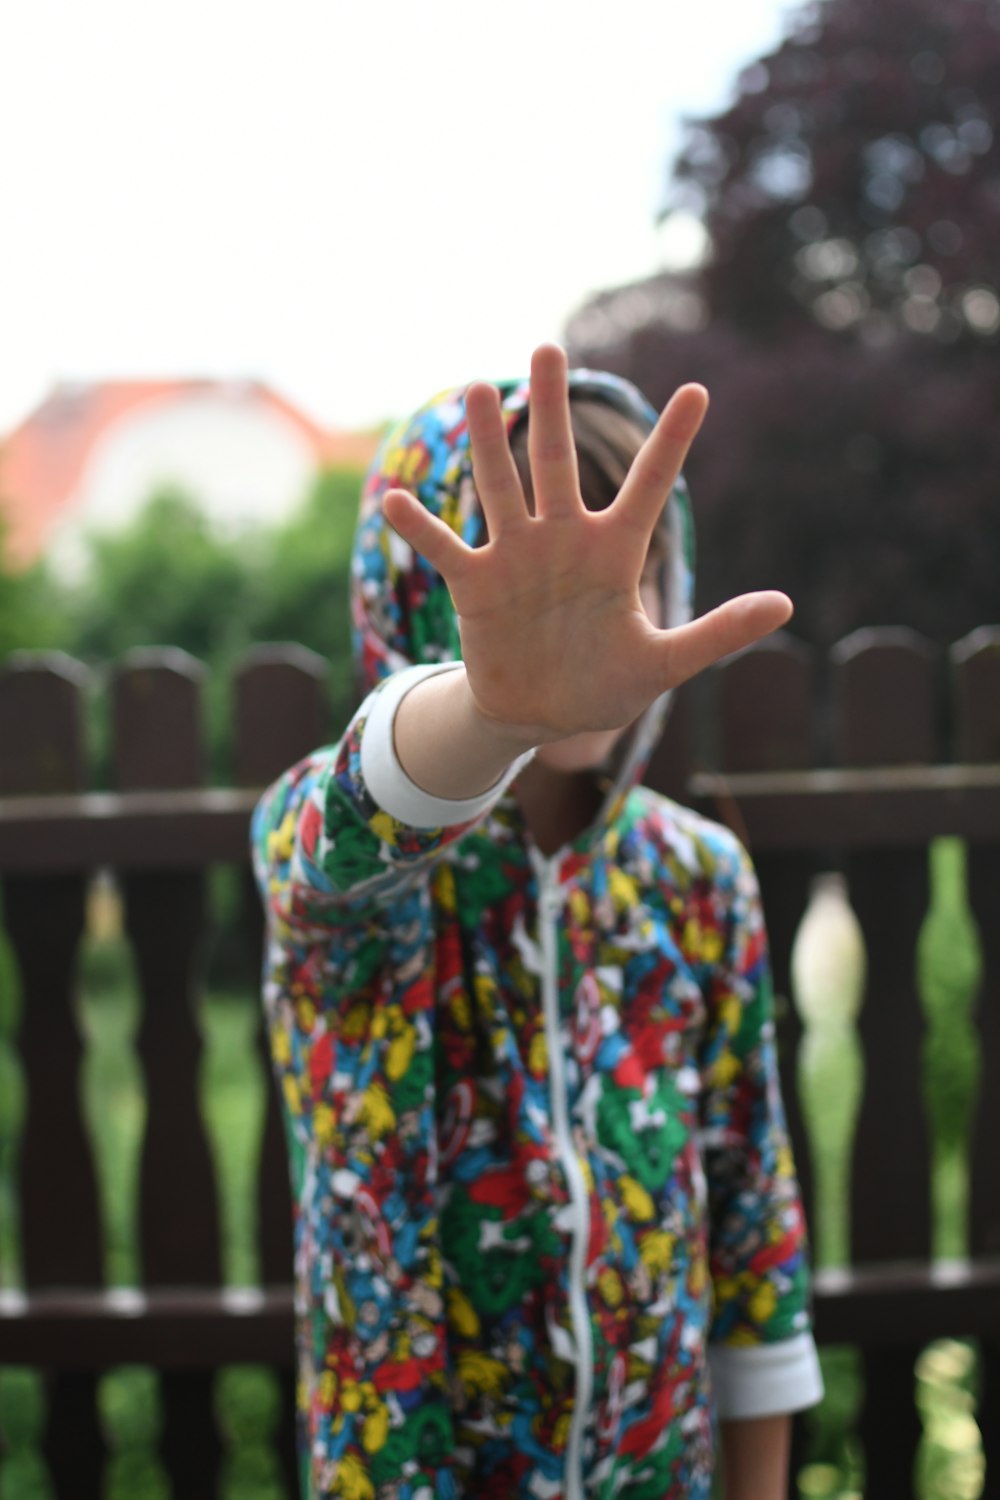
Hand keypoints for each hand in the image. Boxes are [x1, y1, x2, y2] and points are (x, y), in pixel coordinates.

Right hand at [383, 345, 790, 747]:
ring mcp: (517, 558)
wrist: (542, 716)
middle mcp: (564, 541)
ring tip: (477, 390)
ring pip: (501, 488)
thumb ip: (718, 633)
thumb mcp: (666, 664)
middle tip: (546, 348)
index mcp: (615, 553)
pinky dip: (419, 527)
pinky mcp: (476, 585)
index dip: (672, 442)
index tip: (699, 391)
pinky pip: (445, 548)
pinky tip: (392, 499)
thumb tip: (785, 605)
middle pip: (559, 464)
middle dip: (554, 409)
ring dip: (489, 443)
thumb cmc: (605, 685)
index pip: (650, 487)